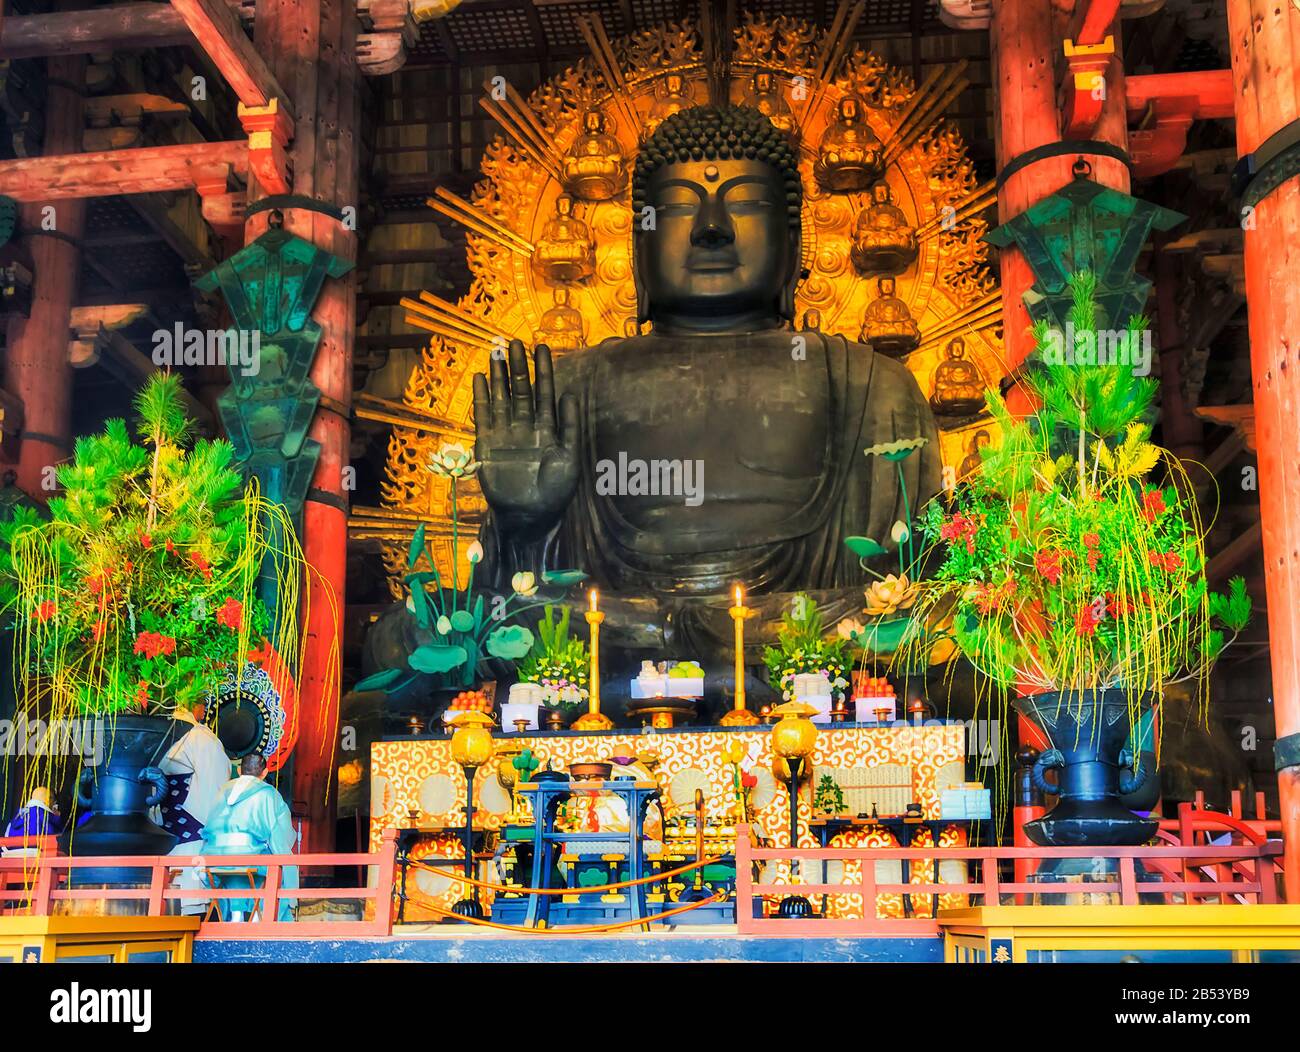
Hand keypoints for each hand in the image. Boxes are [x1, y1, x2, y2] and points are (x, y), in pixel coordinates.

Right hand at [473, 341, 579, 533]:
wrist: (530, 515)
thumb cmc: (555, 491)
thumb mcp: (569, 457)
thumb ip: (568, 426)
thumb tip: (569, 394)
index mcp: (548, 429)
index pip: (545, 393)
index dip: (544, 371)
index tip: (542, 347)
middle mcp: (526, 427)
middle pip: (521, 390)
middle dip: (518, 367)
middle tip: (515, 342)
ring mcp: (506, 434)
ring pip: (502, 399)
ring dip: (499, 377)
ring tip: (496, 353)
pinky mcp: (487, 444)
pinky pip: (484, 417)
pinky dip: (482, 398)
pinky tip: (481, 378)